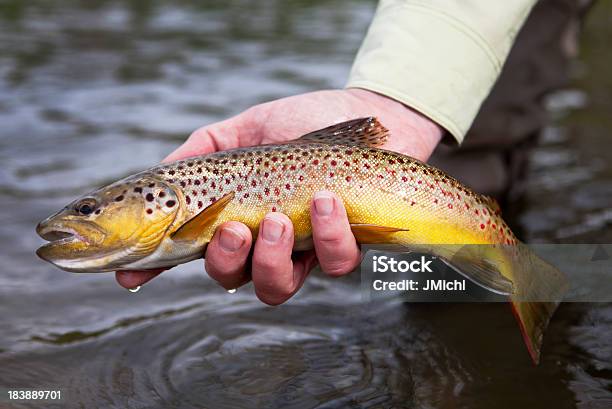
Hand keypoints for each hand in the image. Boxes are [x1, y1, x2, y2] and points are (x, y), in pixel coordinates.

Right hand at [116, 88, 442, 303]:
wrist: (368, 117)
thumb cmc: (304, 124)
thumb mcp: (245, 130)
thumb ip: (203, 150)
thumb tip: (161, 174)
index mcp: (235, 216)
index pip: (189, 250)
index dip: (157, 268)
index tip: (130, 276)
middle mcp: (265, 242)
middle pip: (230, 278)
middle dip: (224, 260)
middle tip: (235, 226)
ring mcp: (304, 250)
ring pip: (276, 287)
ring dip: (270, 257)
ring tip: (280, 218)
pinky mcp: (346, 248)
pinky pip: (333, 265)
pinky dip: (327, 235)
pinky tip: (327, 200)